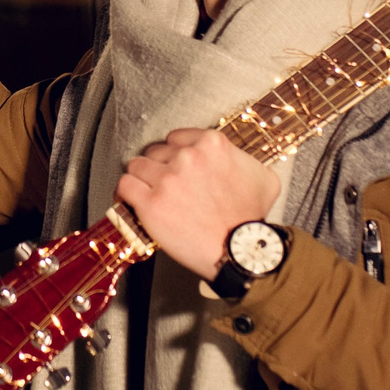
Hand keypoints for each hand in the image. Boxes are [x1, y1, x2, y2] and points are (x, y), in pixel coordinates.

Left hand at [114, 128, 279, 280]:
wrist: (240, 251)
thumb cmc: (251, 218)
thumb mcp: (264, 178)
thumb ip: (243, 159)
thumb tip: (235, 159)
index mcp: (212, 144)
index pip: (176, 138)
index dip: (174, 153)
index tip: (175, 165)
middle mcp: (187, 157)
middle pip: (156, 151)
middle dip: (158, 166)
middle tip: (164, 184)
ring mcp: (167, 179)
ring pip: (136, 165)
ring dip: (140, 178)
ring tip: (145, 191)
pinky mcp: (151, 204)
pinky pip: (125, 186)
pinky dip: (125, 192)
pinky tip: (130, 200)